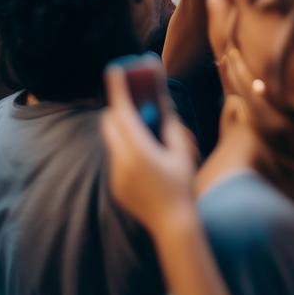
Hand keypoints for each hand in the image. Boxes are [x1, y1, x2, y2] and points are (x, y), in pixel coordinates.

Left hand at [102, 65, 196, 235]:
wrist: (173, 224)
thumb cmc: (183, 185)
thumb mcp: (181, 150)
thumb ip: (169, 123)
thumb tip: (162, 100)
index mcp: (138, 150)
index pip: (122, 111)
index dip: (118, 88)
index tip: (114, 70)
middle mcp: (121, 161)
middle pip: (110, 123)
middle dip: (119, 110)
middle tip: (134, 103)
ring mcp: (116, 175)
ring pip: (112, 141)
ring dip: (123, 131)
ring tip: (145, 133)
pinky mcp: (115, 186)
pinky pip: (116, 158)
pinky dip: (125, 149)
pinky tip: (146, 159)